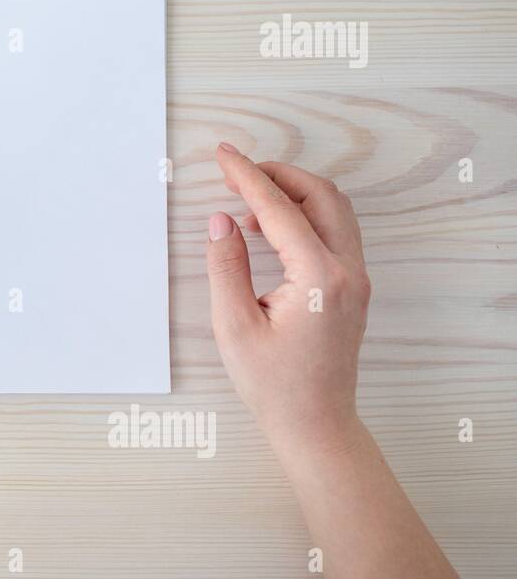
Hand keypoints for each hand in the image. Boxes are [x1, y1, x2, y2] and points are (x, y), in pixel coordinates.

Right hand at [205, 143, 370, 454]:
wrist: (315, 424)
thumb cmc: (273, 385)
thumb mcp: (234, 325)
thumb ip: (226, 266)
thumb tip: (220, 219)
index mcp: (318, 277)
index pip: (278, 209)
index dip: (247, 177)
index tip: (223, 154)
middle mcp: (347, 271)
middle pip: (320, 195)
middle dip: (277, 174)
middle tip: (237, 171)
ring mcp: (356, 278)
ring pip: (333, 209)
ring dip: (293, 193)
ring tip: (248, 200)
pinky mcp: (353, 287)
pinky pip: (334, 231)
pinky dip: (304, 215)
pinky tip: (268, 229)